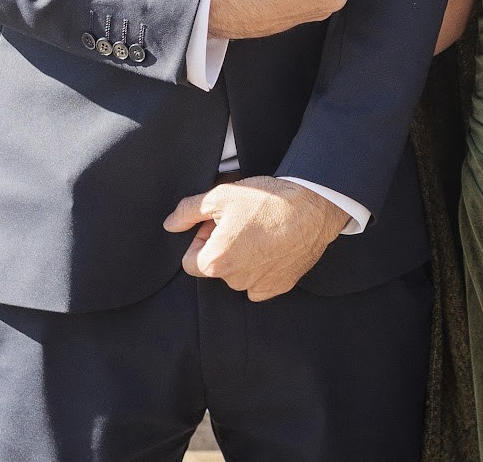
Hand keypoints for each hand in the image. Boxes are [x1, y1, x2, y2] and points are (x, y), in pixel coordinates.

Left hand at [163, 177, 348, 299]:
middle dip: (222, 247)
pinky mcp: (279, 287)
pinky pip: (260, 282)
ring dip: (243, 257)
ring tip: (260, 231)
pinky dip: (263, 268)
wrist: (312, 207)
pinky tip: (273, 245)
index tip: (218, 223)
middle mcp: (234, 282)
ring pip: (238, 275)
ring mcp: (258, 287)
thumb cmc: (266, 200)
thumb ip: (188, 212)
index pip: (190, 260)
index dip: (201, 238)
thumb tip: (170, 224)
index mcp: (214, 262)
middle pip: (216, 267)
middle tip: (241, 222)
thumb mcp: (220, 196)